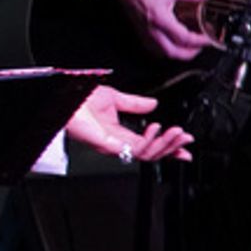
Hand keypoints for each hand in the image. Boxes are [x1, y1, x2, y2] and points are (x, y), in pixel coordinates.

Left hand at [65, 85, 193, 161]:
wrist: (65, 97)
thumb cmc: (80, 99)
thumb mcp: (115, 98)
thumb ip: (135, 103)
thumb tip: (154, 103)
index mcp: (120, 134)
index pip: (148, 145)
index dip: (168, 146)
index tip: (184, 144)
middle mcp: (118, 143)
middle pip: (152, 153)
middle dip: (172, 146)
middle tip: (185, 137)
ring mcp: (113, 146)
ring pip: (147, 154)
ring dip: (165, 143)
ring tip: (176, 132)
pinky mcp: (108, 145)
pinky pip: (134, 149)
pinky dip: (149, 140)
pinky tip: (156, 129)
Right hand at [105, 0, 215, 59]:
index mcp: (160, 19)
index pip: (184, 39)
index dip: (200, 41)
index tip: (209, 38)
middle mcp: (152, 29)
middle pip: (172, 53)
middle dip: (189, 54)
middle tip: (200, 48)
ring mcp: (145, 32)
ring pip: (162, 53)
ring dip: (177, 53)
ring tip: (187, 48)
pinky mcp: (141, 31)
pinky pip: (154, 48)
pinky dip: (166, 49)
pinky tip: (171, 43)